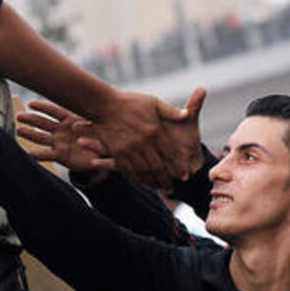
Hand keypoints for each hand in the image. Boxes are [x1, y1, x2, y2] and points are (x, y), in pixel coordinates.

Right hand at [16, 100, 113, 173]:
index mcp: (70, 118)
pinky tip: (29, 154)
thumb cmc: (99, 135)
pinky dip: (39, 155)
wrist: (101, 154)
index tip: (30, 104)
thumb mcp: (98, 125)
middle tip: (19, 116)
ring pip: (42, 137)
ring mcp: (59, 142)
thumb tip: (81, 118)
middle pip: (43, 123)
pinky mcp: (61, 155)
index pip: (54, 110)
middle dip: (31, 119)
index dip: (43, 107)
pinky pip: (48, 154)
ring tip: (19, 131)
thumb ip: (90, 122)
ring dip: (31, 134)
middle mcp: (61, 129)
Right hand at [74, 88, 205, 190]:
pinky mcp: (117, 153)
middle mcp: (143, 143)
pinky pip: (129, 171)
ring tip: (159, 187)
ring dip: (153, 182)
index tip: (185, 176)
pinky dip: (138, 178)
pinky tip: (143, 182)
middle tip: (171, 188)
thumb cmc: (128, 102)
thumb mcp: (152, 102)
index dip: (179, 166)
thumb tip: (186, 114)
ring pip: (144, 172)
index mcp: (154, 130)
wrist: (103, 105)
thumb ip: (170, 111)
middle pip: (158, 167)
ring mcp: (129, 149)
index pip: (171, 154)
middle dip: (166, 180)